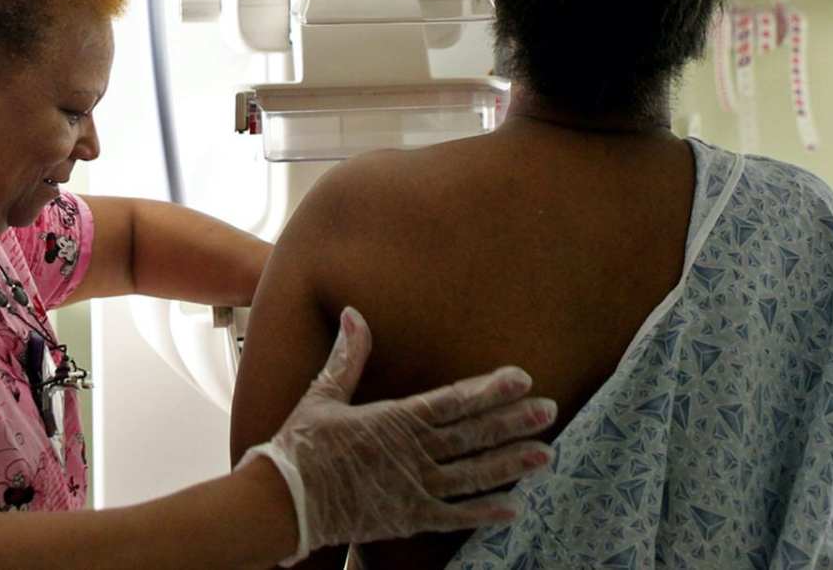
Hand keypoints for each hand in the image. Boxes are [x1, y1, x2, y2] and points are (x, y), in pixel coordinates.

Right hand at [236, 307, 554, 563]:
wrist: (283, 502)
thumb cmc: (300, 446)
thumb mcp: (323, 394)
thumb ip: (347, 356)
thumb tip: (355, 313)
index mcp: (394, 419)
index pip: (453, 400)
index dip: (490, 389)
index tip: (521, 378)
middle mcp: (412, 454)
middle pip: (473, 435)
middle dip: (514, 421)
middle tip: (550, 409)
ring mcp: (414, 489)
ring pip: (473, 474)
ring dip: (511, 463)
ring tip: (545, 453)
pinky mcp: (409, 520)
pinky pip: (455, 516)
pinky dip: (486, 512)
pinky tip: (514, 505)